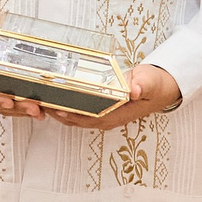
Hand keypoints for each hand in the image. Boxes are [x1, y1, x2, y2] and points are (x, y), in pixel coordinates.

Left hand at [43, 61, 183, 128]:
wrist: (163, 88)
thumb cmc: (155, 84)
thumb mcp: (150, 81)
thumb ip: (142, 85)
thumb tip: (132, 89)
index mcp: (115, 115)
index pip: (86, 118)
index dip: (68, 113)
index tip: (52, 105)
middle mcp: (107, 118)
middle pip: (75, 119)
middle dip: (56, 112)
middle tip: (37, 100)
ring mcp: (104, 115)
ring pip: (75, 116)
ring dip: (58, 110)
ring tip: (41, 98)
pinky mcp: (102, 109)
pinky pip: (80, 110)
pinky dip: (66, 105)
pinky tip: (56, 96)